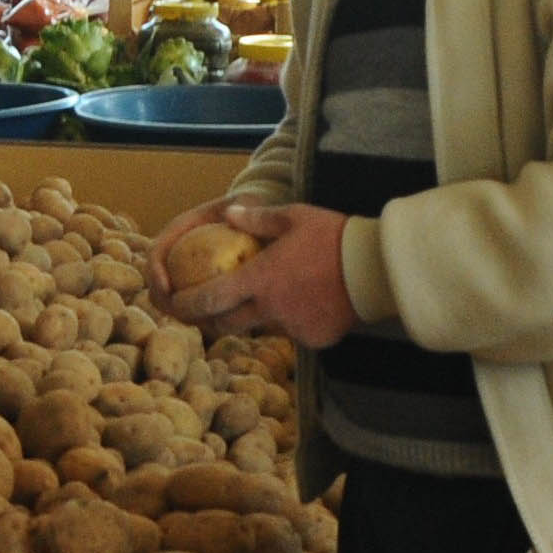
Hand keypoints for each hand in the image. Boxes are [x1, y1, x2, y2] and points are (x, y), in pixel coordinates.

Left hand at [191, 202, 358, 348]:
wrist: (376, 268)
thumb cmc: (334, 236)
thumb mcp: (294, 217)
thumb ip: (258, 219)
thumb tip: (229, 213)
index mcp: (260, 279)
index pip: (209, 298)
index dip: (186, 304)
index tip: (175, 303)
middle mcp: (271, 309)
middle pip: (227, 325)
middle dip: (211, 321)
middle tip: (205, 313)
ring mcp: (293, 327)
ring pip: (263, 328)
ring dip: (257, 318)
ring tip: (264, 300)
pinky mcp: (315, 339)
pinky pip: (295, 333)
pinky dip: (293, 322)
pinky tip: (306, 304)